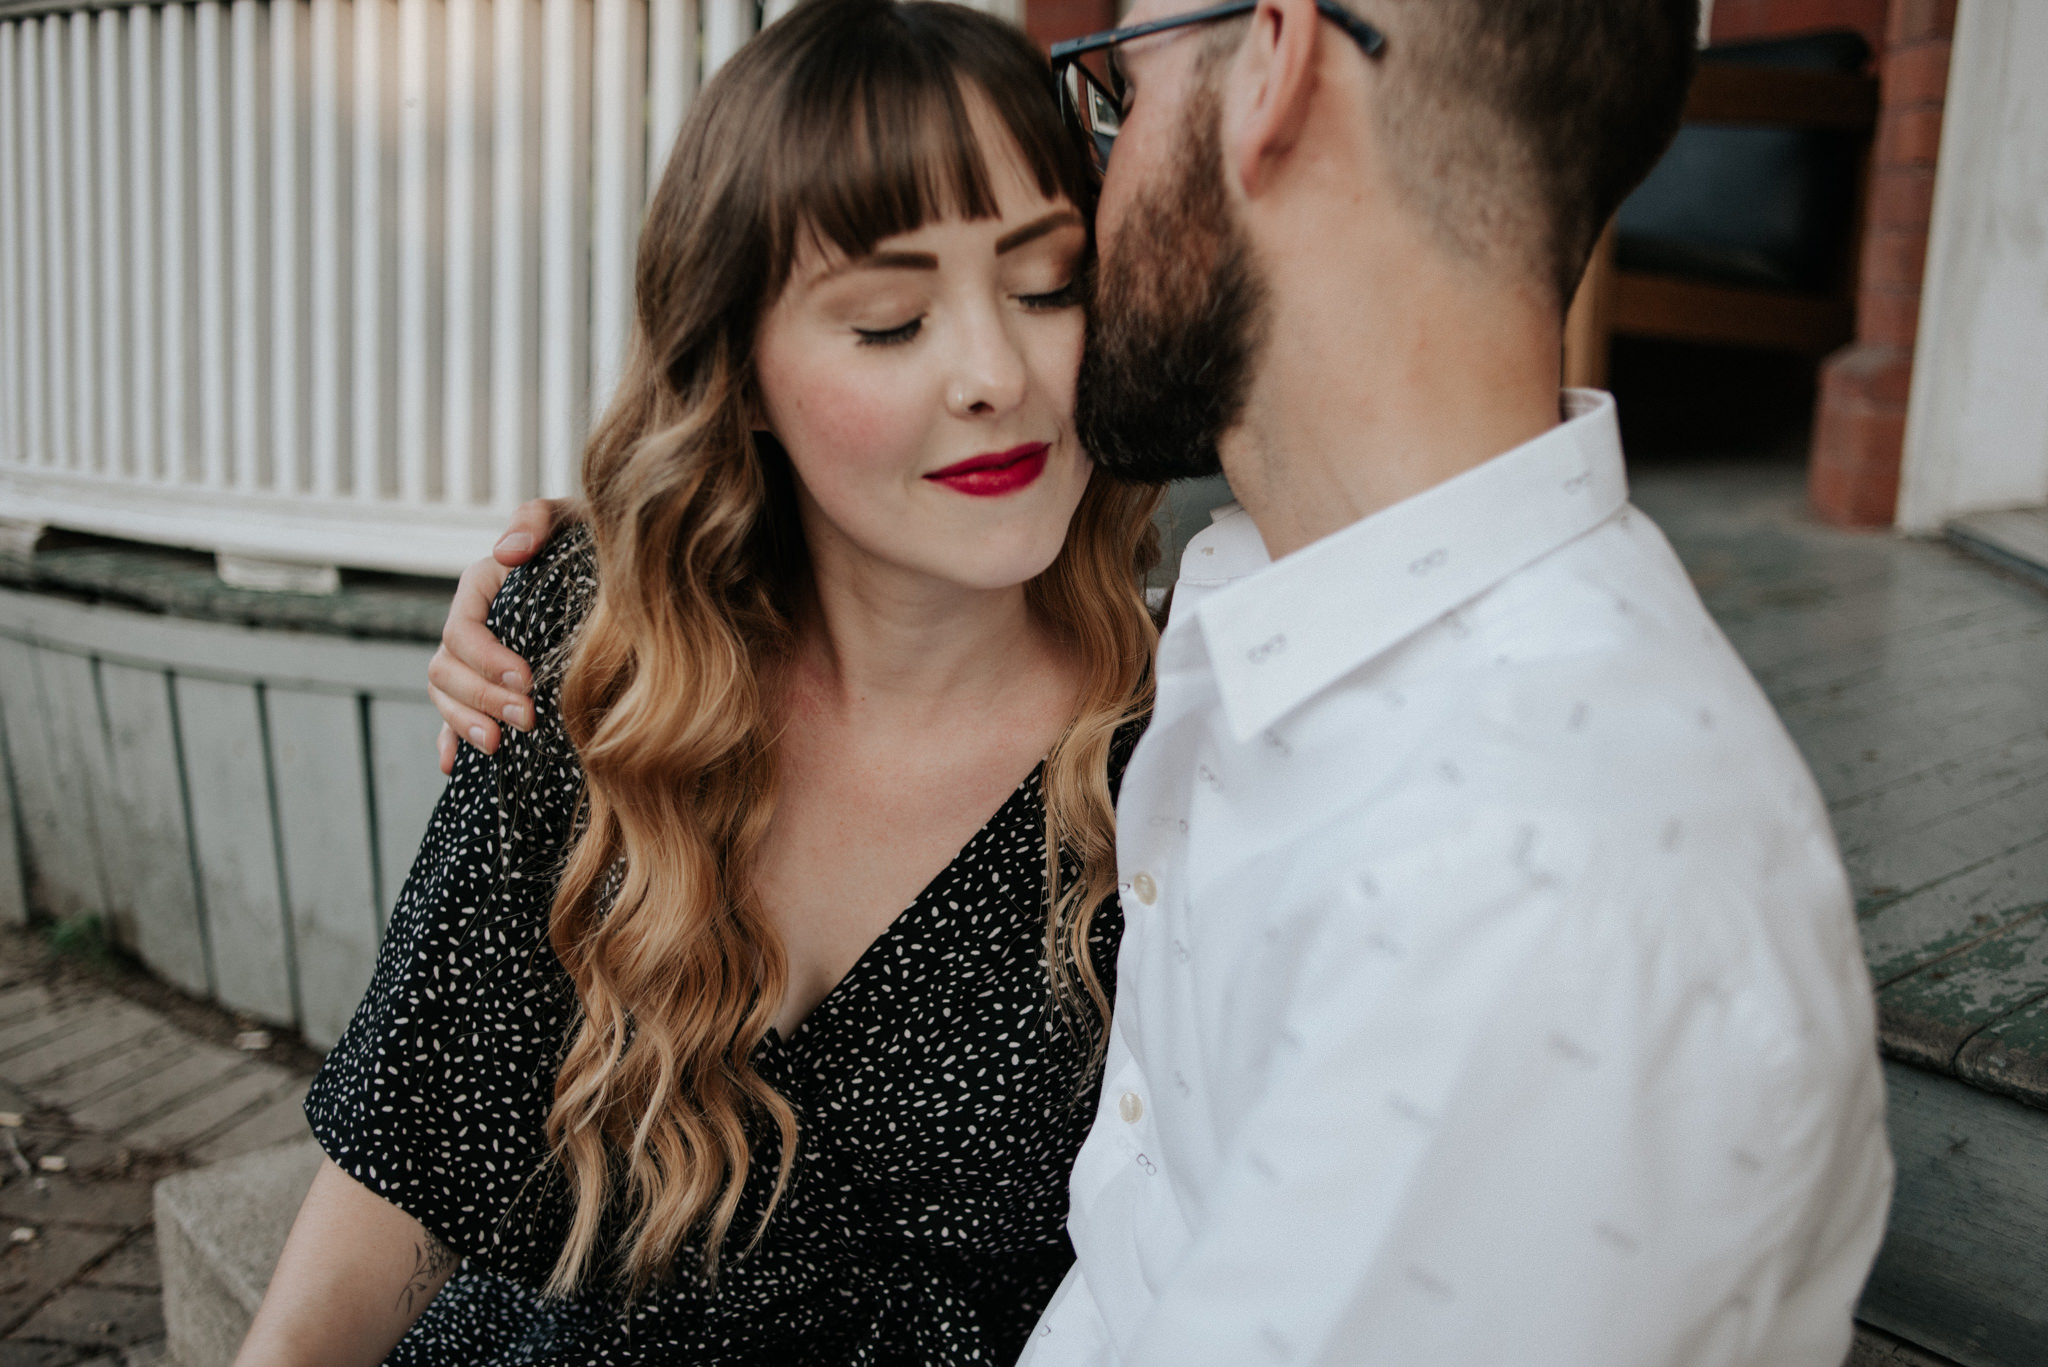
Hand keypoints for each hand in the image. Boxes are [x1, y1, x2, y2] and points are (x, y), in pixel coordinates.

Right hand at [430, 499, 564, 774]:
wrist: (614, 573)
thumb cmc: (589, 542)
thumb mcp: (569, 519)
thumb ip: (537, 520)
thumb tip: (509, 551)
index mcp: (482, 586)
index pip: (463, 630)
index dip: (487, 659)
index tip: (527, 679)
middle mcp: (473, 624)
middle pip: (448, 669)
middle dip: (483, 698)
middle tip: (527, 719)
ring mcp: (474, 658)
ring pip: (446, 695)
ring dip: (466, 723)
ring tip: (499, 746)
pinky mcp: (487, 685)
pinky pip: (454, 716)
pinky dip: (451, 739)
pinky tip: (455, 765)